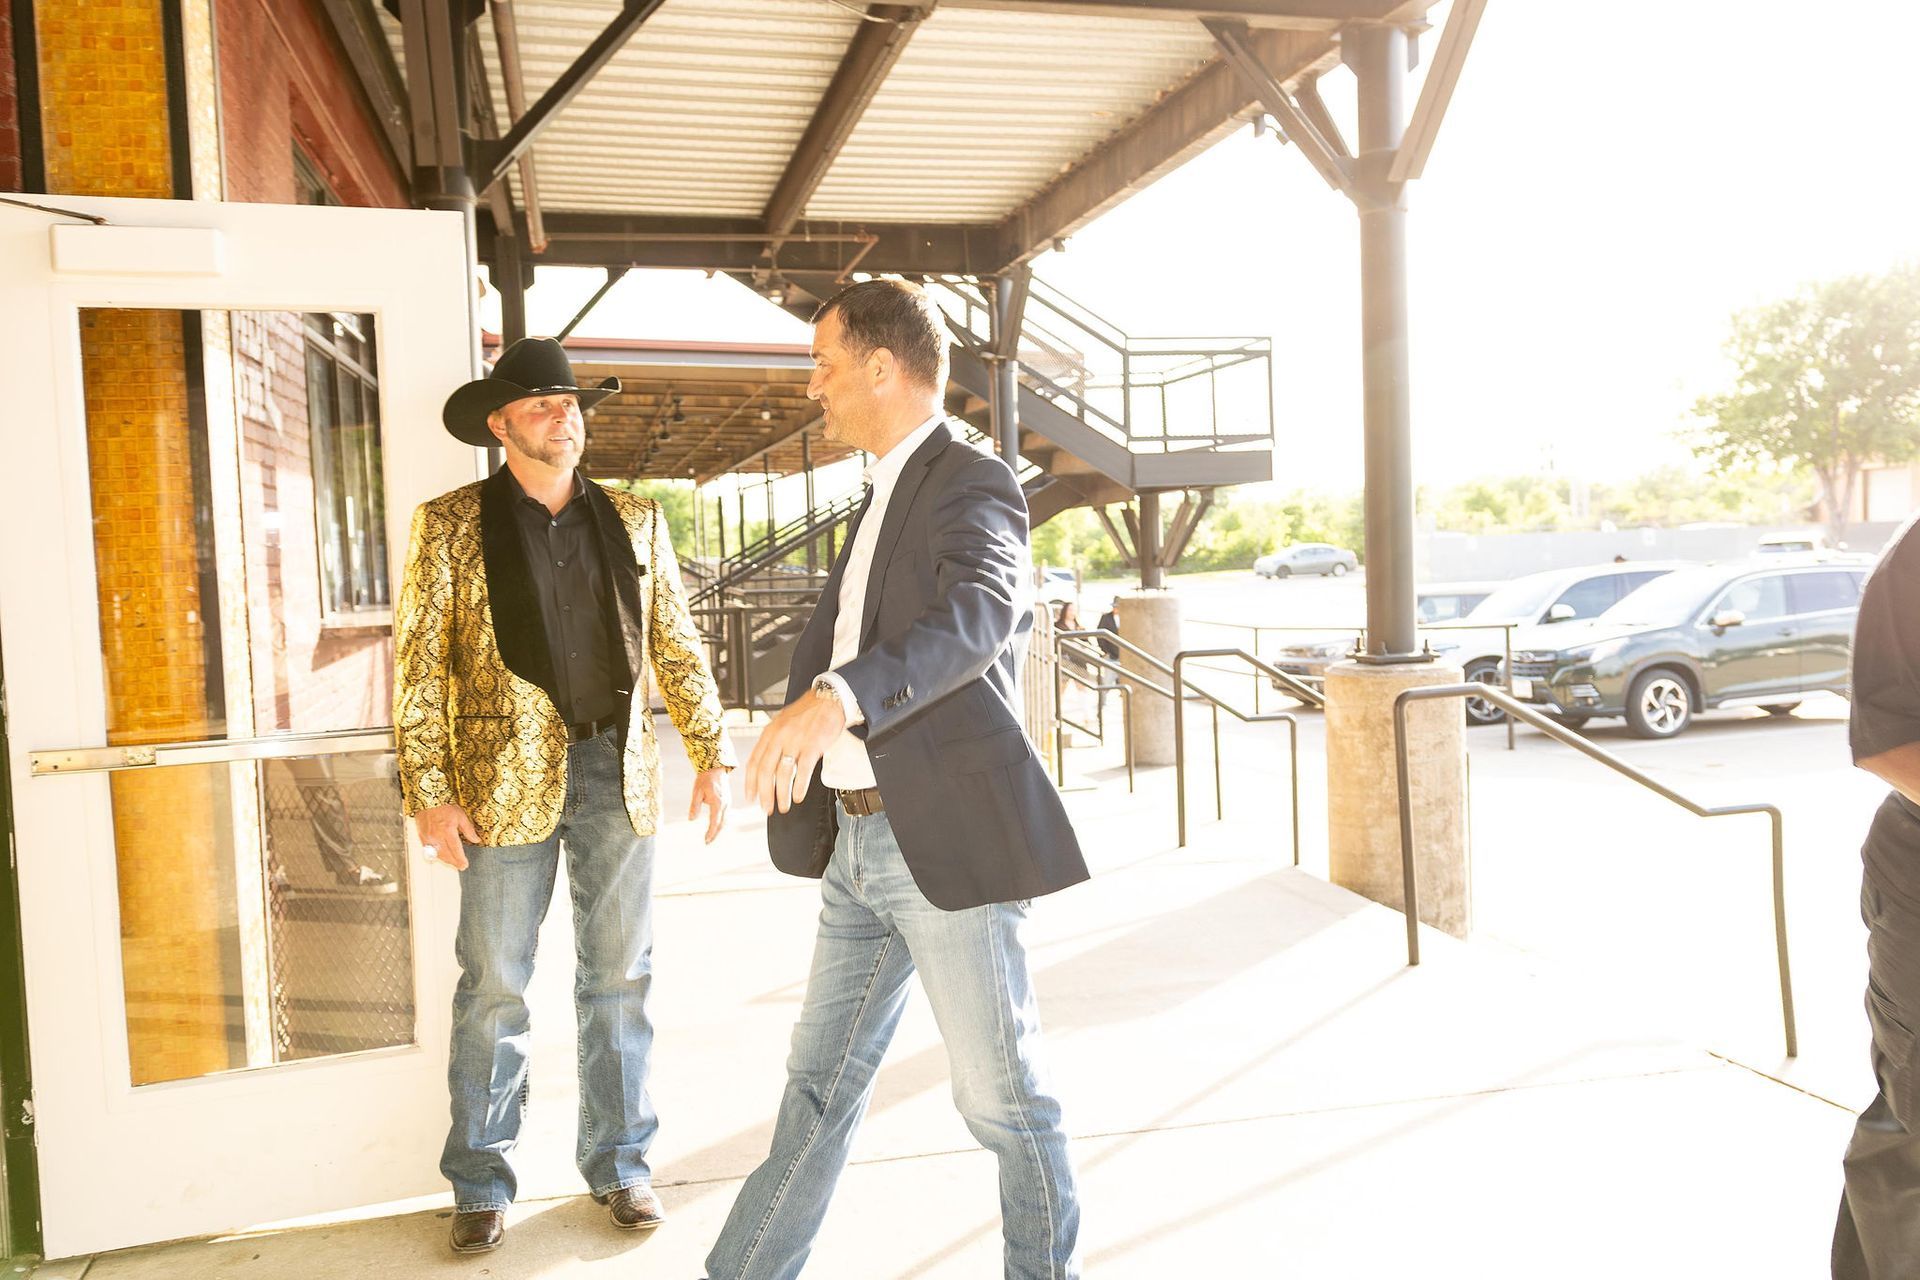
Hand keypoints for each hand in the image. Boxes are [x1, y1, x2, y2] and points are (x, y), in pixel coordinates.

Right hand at [415, 804, 478, 869]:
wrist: (428, 799)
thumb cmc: (444, 805)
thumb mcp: (461, 815)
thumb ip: (468, 830)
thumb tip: (476, 839)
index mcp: (447, 830)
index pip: (455, 849)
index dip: (460, 859)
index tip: (465, 864)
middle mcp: (436, 836)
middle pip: (446, 855)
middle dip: (454, 862)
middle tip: (461, 866)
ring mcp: (428, 837)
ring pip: (437, 854)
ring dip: (445, 860)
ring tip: (453, 863)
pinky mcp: (422, 836)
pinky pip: (428, 850)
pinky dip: (436, 855)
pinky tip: (441, 856)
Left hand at [688, 767, 730, 843]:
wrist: (715, 768)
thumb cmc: (704, 780)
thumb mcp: (696, 792)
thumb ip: (694, 806)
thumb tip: (691, 820)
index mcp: (718, 802)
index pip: (715, 822)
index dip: (710, 832)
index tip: (705, 841)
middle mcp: (725, 804)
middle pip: (722, 824)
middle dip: (715, 834)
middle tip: (707, 843)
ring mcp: (728, 803)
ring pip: (725, 821)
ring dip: (718, 830)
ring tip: (710, 837)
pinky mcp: (728, 802)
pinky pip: (725, 816)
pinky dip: (721, 823)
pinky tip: (715, 827)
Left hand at [744, 689, 846, 814]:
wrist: (829, 699)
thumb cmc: (808, 712)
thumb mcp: (783, 721)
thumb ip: (773, 740)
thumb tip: (765, 761)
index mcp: (770, 732)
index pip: (754, 762)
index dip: (751, 783)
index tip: (750, 797)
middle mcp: (780, 737)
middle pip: (766, 771)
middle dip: (765, 794)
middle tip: (766, 808)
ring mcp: (796, 741)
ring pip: (784, 774)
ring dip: (782, 794)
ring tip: (783, 806)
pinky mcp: (813, 746)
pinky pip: (803, 771)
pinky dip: (799, 787)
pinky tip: (798, 796)